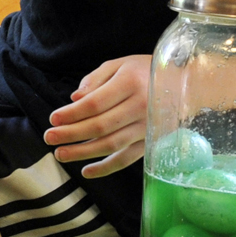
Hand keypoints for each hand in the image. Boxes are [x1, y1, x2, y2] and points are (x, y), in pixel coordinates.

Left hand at [45, 54, 149, 176]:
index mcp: (131, 84)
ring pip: (111, 145)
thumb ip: (95, 79)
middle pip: (100, 126)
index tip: (53, 119)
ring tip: (60, 154)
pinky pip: (127, 159)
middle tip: (48, 138)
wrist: (186, 83)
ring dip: (83, 153)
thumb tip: (74, 99)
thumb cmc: (145, 71)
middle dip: (71, 134)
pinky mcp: (152, 143)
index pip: (95, 104)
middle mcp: (142, 107)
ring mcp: (148, 127)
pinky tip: (86, 172)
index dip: (72, 114)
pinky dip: (106, 168)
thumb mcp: (119, 65)